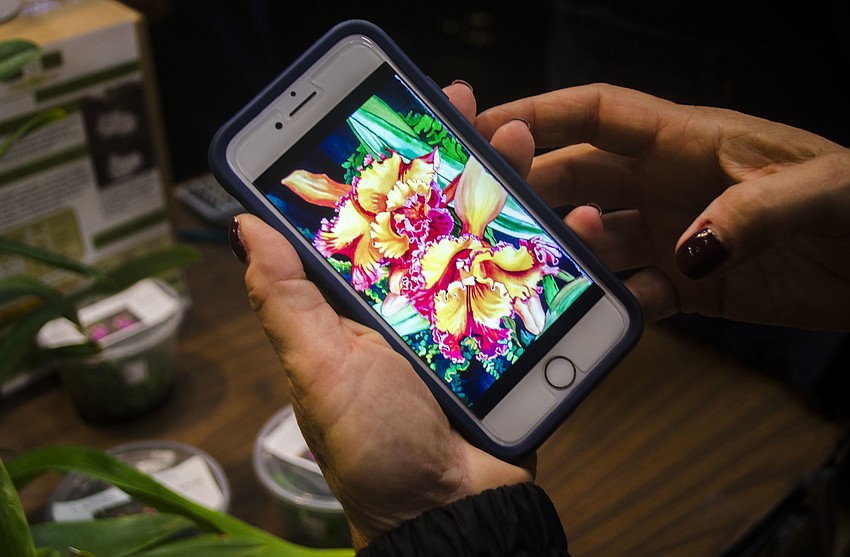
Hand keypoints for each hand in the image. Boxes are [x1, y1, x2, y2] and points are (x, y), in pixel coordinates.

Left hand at [231, 82, 534, 549]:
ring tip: (521, 144)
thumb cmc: (373, 448)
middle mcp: (417, 302)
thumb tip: (245, 225)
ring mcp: (471, 319)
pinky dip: (563, 253)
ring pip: (491, 239)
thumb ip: (286, 300)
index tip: (399, 116)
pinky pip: (540, 287)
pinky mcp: (517, 342)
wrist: (449, 514)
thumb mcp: (320, 368)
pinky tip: (578, 224)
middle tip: (469, 108)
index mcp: (364, 302)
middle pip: (438, 217)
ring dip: (509, 188)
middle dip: (454, 159)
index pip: (373, 217)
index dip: (385, 164)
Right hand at [477, 84, 849, 329]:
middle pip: (577, 178)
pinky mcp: (692, 286)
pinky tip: (608, 318)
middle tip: (486, 214)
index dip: (537, 114)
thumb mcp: (821, 191)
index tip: (484, 129)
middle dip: (532, 191)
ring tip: (541, 274)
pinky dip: (616, 307)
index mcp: (688, 139)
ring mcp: (676, 236)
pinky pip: (635, 295)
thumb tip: (687, 252)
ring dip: (570, 257)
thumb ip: (754, 212)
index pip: (595, 114)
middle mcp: (668, 184)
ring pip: (598, 242)